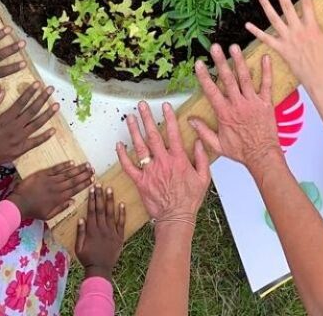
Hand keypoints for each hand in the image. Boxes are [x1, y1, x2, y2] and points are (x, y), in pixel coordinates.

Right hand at [0, 83, 59, 176]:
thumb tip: (1, 90)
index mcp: (4, 120)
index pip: (20, 103)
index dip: (29, 93)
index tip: (37, 84)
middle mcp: (14, 129)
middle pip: (31, 112)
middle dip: (42, 99)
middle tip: (50, 89)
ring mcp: (18, 140)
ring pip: (36, 125)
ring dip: (47, 115)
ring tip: (56, 105)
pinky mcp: (21, 150)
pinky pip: (35, 143)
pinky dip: (45, 137)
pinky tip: (54, 130)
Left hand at [8, 161, 92, 221]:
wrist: (19, 203)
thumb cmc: (33, 210)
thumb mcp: (47, 215)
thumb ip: (61, 208)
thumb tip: (72, 201)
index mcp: (58, 198)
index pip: (74, 190)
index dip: (84, 184)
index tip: (92, 179)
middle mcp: (57, 188)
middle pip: (73, 180)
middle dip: (84, 174)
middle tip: (92, 169)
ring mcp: (50, 180)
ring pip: (67, 173)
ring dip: (77, 169)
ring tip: (86, 164)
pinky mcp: (43, 174)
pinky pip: (56, 169)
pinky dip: (64, 165)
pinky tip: (71, 162)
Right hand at [75, 183, 125, 279]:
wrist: (100, 269)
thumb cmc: (87, 258)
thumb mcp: (79, 247)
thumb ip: (80, 233)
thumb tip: (81, 218)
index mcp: (92, 230)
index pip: (91, 211)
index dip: (92, 199)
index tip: (92, 189)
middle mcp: (102, 229)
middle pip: (100, 209)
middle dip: (100, 196)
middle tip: (100, 184)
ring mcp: (111, 232)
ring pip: (111, 214)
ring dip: (110, 201)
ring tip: (110, 189)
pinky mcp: (119, 237)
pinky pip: (121, 223)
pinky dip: (122, 214)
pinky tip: (122, 204)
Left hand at [116, 101, 209, 227]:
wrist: (176, 218)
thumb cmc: (189, 199)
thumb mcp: (203, 178)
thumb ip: (201, 157)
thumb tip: (198, 141)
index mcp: (178, 159)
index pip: (173, 133)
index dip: (169, 118)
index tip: (164, 106)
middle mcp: (163, 162)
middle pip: (153, 135)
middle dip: (147, 118)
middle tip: (142, 105)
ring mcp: (150, 171)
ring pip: (140, 147)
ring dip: (134, 131)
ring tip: (130, 118)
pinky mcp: (141, 181)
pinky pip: (129, 166)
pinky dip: (122, 155)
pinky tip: (119, 144)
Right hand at [190, 45, 280, 173]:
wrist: (262, 156)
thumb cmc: (240, 152)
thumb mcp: (217, 145)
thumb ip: (203, 132)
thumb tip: (190, 120)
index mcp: (225, 113)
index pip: (211, 91)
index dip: (204, 76)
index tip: (199, 63)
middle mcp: (238, 104)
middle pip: (228, 79)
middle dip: (221, 62)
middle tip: (215, 47)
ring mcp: (253, 102)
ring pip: (245, 78)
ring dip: (239, 61)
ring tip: (234, 47)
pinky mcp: (266, 103)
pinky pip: (267, 84)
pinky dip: (266, 71)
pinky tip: (265, 58)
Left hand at [246, 0, 322, 90]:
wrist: (320, 79)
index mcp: (311, 26)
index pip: (307, 1)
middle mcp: (298, 30)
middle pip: (286, 6)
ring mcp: (288, 39)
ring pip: (274, 19)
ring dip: (266, 5)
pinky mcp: (281, 49)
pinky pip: (266, 39)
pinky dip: (256, 32)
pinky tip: (247, 25)